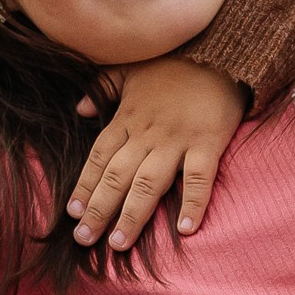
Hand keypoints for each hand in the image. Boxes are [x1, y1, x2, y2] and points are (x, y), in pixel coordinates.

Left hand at [69, 57, 246, 249]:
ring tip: (118, 244)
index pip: (99, 157)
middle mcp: (148, 132)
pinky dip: (193, 203)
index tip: (72, 213)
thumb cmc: (174, 62)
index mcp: (128, 117)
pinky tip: (184, 229)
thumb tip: (79, 110)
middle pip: (117, 176)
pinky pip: (199, 178)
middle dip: (99, 209)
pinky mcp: (208, 142)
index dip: (84, 185)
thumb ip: (103, 87)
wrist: (221, 51)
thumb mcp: (131, 67)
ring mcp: (178, 139)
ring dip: (132, 215)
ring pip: (149, 183)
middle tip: (84, 239)